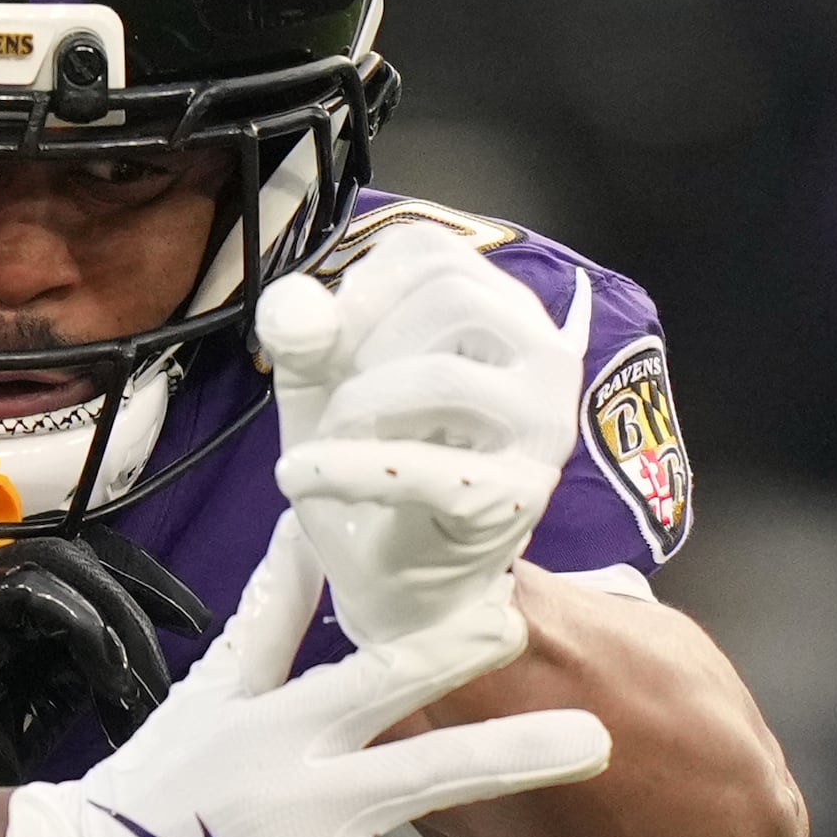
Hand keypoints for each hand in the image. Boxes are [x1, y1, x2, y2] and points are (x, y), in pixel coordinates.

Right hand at [0, 522, 619, 836]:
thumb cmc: (164, 778)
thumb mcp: (214, 688)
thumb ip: (275, 611)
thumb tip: (311, 522)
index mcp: (281, 733)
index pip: (372, 683)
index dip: (442, 654)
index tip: (514, 624)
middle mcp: (300, 810)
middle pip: (418, 780)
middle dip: (508, 760)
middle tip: (595, 741)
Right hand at [0, 532, 211, 785]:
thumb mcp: (24, 699)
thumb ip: (68, 662)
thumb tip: (134, 649)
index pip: (63, 550)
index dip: (133, 577)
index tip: (186, 618)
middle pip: (67, 550)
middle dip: (139, 594)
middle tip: (187, 637)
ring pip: (54, 567)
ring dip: (115, 623)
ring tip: (142, 681)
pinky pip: (27, 598)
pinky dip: (82, 630)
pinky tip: (110, 676)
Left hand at [255, 228, 592, 647]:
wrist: (405, 584)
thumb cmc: (375, 470)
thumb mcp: (325, 388)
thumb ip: (305, 338)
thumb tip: (294, 305)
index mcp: (503, 314)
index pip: (434, 252)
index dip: (361, 284)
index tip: (325, 336)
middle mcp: (543, 359)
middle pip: (449, 298)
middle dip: (363, 345)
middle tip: (332, 399)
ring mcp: (541, 427)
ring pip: (443, 377)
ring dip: (359, 407)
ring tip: (330, 444)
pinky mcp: (518, 496)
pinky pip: (428, 467)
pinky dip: (349, 468)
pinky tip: (301, 476)